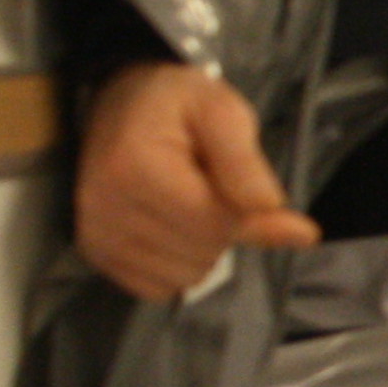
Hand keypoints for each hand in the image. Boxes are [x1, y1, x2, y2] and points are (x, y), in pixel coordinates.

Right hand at [76, 63, 318, 300]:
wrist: (122, 99)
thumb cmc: (177, 103)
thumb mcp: (223, 113)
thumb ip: (250, 168)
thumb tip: (292, 225)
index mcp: (135, 169)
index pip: (214, 223)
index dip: (247, 212)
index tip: (247, 185)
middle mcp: (105, 209)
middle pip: (202, 253)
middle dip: (224, 226)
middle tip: (208, 185)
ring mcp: (96, 236)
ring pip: (185, 277)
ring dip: (203, 248)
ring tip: (188, 202)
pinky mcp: (96, 254)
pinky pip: (158, 287)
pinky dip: (178, 265)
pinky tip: (172, 227)